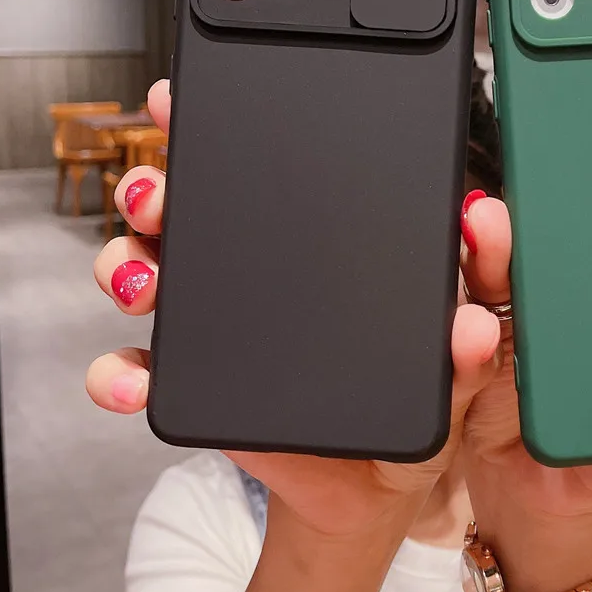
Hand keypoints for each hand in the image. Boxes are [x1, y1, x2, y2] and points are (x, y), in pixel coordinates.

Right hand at [87, 79, 502, 540]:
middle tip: (159, 192)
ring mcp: (220, 323)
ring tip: (144, 278)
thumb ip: (467, 352)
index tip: (190, 100)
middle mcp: (260, 270)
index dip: (228, 129)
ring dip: (128, 262)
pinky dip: (120, 369)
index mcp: (324, 245)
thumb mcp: (454, 377)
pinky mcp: (194, 383)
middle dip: (158, 186)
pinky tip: (133, 379)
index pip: (275, 171)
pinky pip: (138, 367)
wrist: (372, 491)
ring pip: (148, 269)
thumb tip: (471, 320)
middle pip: (190, 207)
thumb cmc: (419, 412)